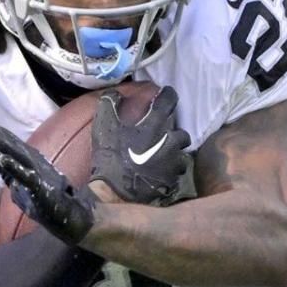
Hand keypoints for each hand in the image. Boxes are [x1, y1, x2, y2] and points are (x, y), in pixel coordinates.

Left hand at [0, 110, 97, 244]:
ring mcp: (34, 171)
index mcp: (22, 157)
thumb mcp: (13, 179)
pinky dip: (15, 167)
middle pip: (4, 141)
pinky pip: (26, 176)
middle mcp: (28, 159)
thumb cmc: (41, 195)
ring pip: (13, 153)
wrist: (69, 215)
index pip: (0, 140)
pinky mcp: (40, 187)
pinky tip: (2, 158)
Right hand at [89, 86, 190, 204]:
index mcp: (155, 124)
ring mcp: (174, 162)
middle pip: (182, 132)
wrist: (117, 192)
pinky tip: (159, 173)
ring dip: (173, 153)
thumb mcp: (104, 127)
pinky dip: (169, 171)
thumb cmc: (112, 157)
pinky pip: (175, 172)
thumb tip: (113, 93)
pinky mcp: (172, 180)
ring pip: (181, 153)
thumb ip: (109, 106)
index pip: (169, 100)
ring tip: (162, 156)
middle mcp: (171, 140)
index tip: (165, 94)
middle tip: (163, 135)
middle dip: (174, 132)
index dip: (168, 94)